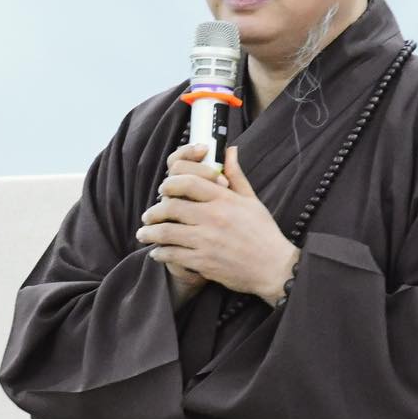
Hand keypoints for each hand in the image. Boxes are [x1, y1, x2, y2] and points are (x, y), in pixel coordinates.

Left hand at [137, 146, 299, 305]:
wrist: (274, 268)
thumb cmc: (264, 233)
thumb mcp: (252, 200)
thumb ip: (236, 175)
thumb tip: (230, 150)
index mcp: (224, 199)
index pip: (188, 181)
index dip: (170, 182)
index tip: (163, 189)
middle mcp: (213, 217)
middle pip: (171, 205)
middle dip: (154, 210)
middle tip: (148, 214)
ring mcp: (206, 240)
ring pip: (166, 231)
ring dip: (150, 231)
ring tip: (143, 233)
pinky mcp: (203, 261)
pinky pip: (172, 254)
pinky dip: (160, 252)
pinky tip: (157, 252)